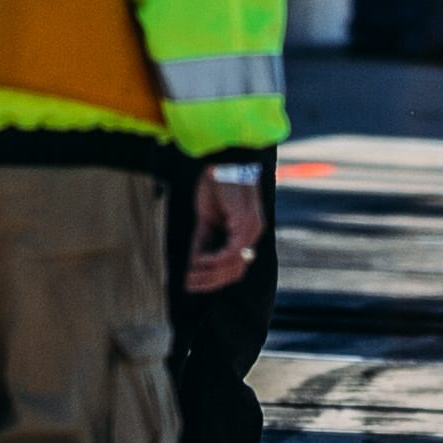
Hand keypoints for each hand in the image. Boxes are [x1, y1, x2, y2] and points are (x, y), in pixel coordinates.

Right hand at [188, 163, 267, 292]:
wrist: (222, 158)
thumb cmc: (215, 184)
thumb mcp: (207, 219)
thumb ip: (204, 242)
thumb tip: (193, 265)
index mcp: (247, 233)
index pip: (235, 268)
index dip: (213, 280)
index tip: (191, 284)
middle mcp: (254, 233)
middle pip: (235, 272)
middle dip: (210, 282)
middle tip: (188, 285)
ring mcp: (252, 229)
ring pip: (233, 265)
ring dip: (209, 275)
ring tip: (189, 277)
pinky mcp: (245, 223)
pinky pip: (230, 251)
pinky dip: (212, 260)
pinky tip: (197, 262)